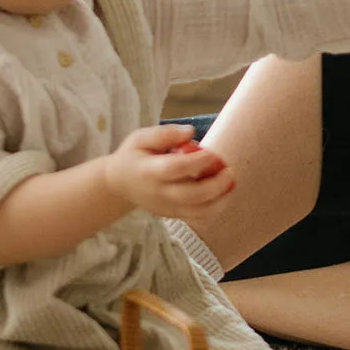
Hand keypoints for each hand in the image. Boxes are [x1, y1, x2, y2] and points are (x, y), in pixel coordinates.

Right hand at [104, 125, 235, 217]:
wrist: (119, 184)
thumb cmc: (134, 156)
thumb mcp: (141, 138)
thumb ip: (165, 134)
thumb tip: (190, 132)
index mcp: (148, 171)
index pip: (175, 169)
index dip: (197, 162)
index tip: (213, 153)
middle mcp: (158, 193)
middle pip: (191, 195)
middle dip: (215, 185)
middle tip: (229, 170)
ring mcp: (166, 207)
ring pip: (198, 212)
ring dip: (220, 199)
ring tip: (230, 181)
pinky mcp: (173, 215)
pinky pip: (199, 217)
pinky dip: (216, 206)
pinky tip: (223, 191)